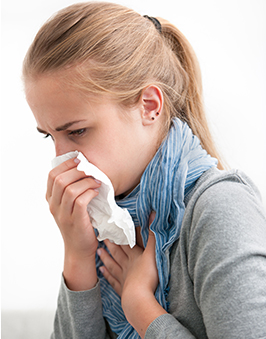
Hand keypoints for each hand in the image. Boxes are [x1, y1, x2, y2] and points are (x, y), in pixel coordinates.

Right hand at [46, 157, 100, 289]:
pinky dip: (89, 193)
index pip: (52, 175)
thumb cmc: (79, 223)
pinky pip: (80, 201)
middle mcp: (54, 206)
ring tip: (96, 181)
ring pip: (70, 189)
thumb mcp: (69, 206)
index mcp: (51, 200)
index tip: (79, 159)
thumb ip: (71, 190)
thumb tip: (83, 168)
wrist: (79, 249)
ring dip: (86, 181)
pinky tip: (96, 192)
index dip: (65, 164)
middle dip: (77, 170)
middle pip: (60, 180)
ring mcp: (63, 215)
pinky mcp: (75, 221)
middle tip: (90, 169)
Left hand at [98, 212, 166, 336]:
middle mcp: (126, 265)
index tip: (113, 228)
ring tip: (99, 251)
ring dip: (106, 257)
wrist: (138, 298)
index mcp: (134, 257)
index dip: (120, 236)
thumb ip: (153, 235)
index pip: (126, 244)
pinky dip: (106, 275)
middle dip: (111, 244)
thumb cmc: (147, 276)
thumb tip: (154, 214)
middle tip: (102, 237)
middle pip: (117, 253)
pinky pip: (112, 280)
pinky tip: (101, 271)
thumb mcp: (152, 254)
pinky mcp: (122, 290)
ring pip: (112, 265)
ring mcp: (123, 278)